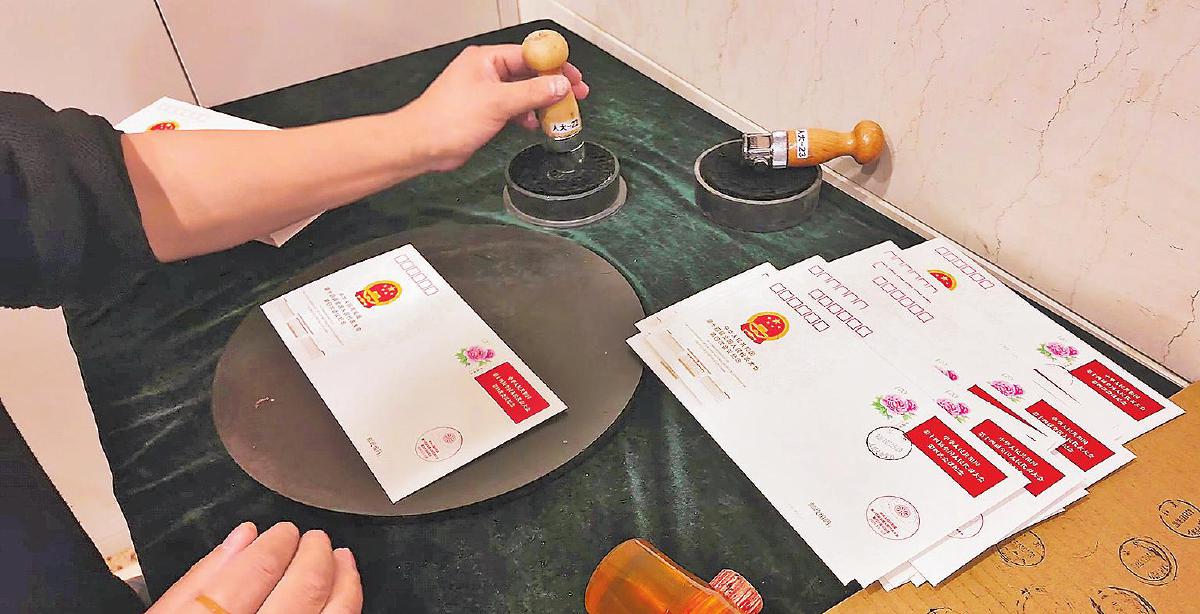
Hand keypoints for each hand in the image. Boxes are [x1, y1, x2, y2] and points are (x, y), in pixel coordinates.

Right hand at [146, 522, 361, 613]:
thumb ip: (198, 581)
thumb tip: (243, 538)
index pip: (257, 571)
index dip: (277, 544)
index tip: (284, 533)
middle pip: (303, 589)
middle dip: (316, 554)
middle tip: (316, 540)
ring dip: (343, 580)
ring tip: (341, 559)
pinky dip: (345, 612)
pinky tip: (342, 599)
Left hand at [399, 43, 589, 170]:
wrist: (422, 145)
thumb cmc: (445, 120)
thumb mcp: (497, 102)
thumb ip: (532, 93)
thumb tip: (559, 85)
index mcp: (486, 59)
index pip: (530, 53)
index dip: (555, 65)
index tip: (573, 76)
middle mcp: (487, 71)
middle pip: (530, 72)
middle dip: (553, 85)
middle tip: (576, 95)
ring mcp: (486, 91)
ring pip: (524, 92)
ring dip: (541, 103)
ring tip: (559, 114)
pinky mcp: (486, 110)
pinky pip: (515, 107)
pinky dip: (527, 115)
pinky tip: (535, 124)